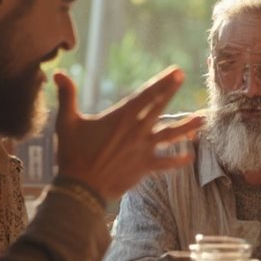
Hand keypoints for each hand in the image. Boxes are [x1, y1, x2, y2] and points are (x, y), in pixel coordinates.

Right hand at [53, 67, 202, 199]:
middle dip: (171, 92)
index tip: (176, 72)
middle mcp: (136, 131)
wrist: (81, 188)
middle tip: (183, 78)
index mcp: (121, 118)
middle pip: (159, 108)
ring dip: (186, 127)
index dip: (162, 82)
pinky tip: (189, 156)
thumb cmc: (72, 154)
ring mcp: (143, 150)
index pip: (146, 95)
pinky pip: (165, 163)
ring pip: (170, 135)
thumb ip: (66, 96)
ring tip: (202, 119)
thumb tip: (58, 74)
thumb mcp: (66, 122)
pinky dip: (177, 160)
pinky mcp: (145, 167)